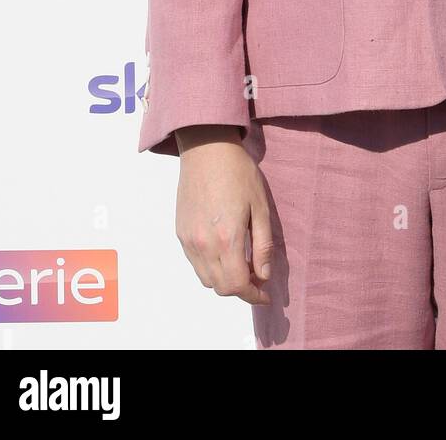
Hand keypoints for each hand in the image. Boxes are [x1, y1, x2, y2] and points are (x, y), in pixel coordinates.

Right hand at [175, 125, 273, 306]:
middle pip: (220, 287)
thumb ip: (263, 245)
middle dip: (240, 289)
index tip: (265, 293)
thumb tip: (263, 275)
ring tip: (241, 264)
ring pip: (205, 279)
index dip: (253, 295)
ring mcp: (189, 240)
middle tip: (256, 276)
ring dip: (224, 280)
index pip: (236, 286)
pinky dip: (210, 268)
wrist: (206, 149)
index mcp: (227, 239)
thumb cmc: (238, 173)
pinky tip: (223, 251)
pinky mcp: (180, 232)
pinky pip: (194, 263)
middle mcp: (203, 245)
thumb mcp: (260, 207)